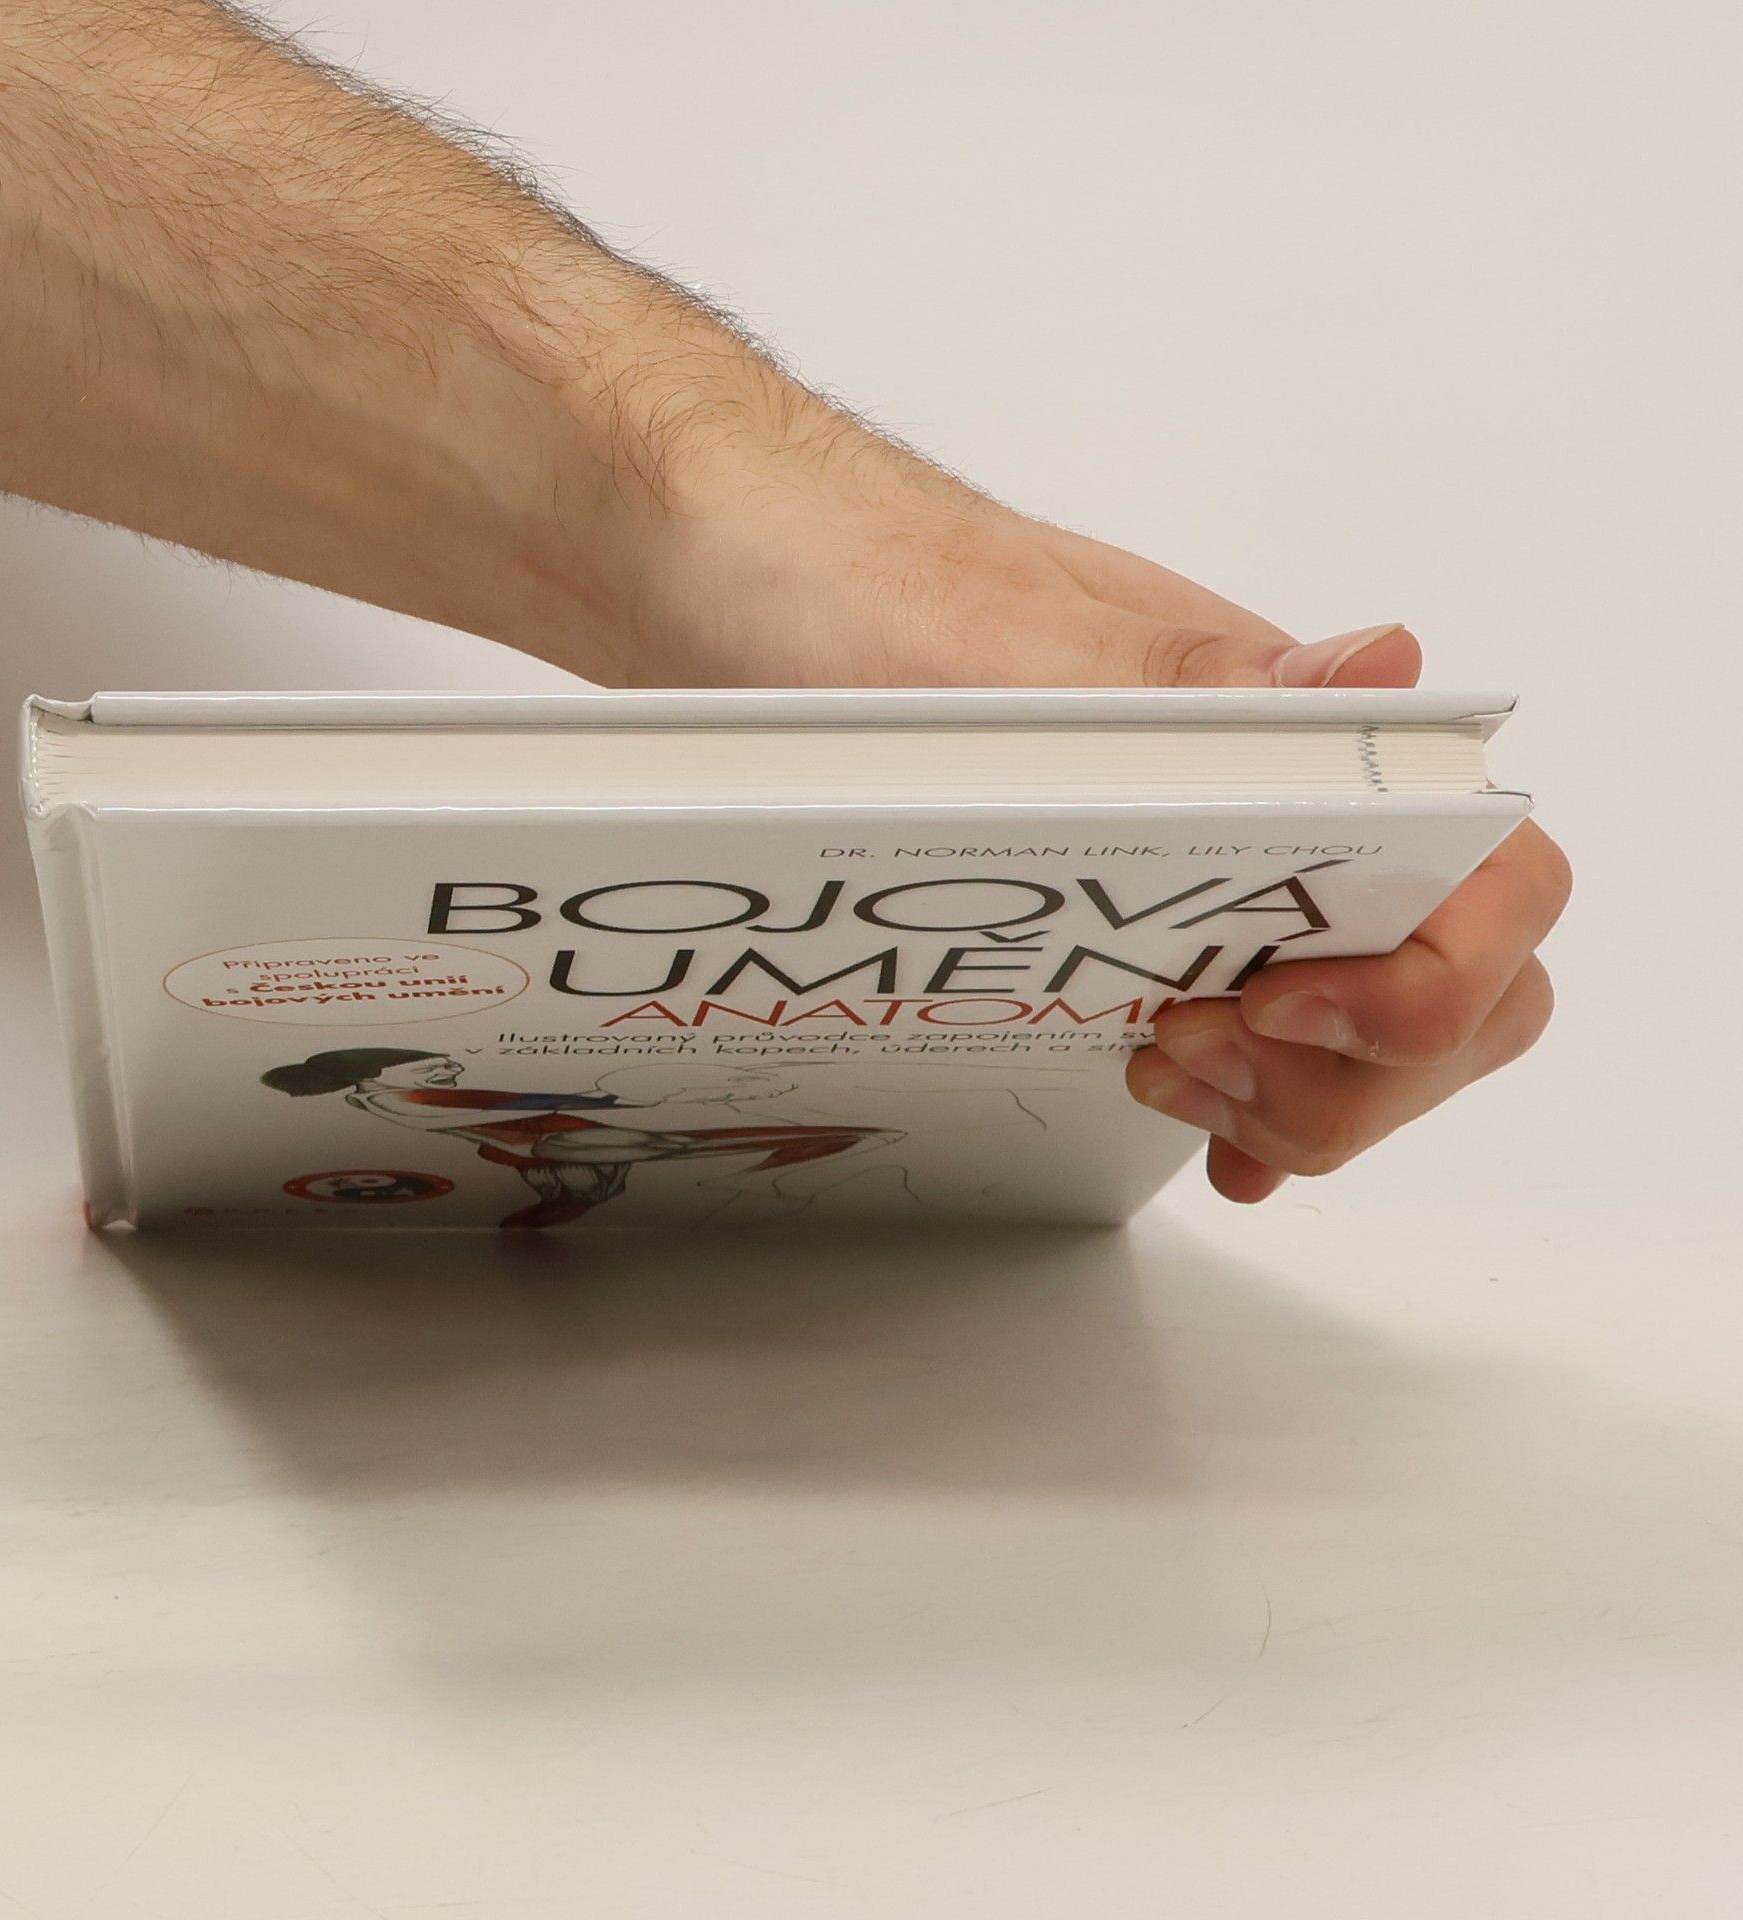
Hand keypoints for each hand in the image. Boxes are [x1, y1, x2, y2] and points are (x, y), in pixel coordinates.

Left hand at [636, 439, 1570, 1201]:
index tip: (1278, 1008)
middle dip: (1363, 1072)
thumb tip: (1390, 669)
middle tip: (1197, 1063)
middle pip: (1452, 976)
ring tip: (1169, 1077)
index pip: (1481, 865)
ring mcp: (1202, 855)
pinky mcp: (1121, 902)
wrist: (719, 569)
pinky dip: (1252, 1094)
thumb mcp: (1001, 648)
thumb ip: (1194, 692)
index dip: (1430, 977)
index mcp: (1276, 722)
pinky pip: (1248, 1017)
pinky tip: (1207, 1136)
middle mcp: (1266, 792)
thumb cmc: (848, 580)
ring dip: (1302, 1096)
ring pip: (1360, 1017)